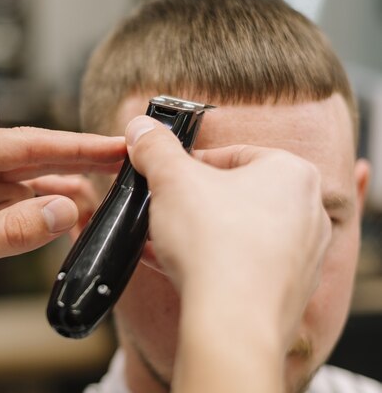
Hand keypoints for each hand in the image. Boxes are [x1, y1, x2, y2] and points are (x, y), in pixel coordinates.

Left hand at [0, 127, 124, 308]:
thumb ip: (10, 231)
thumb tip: (64, 211)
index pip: (25, 144)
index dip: (75, 147)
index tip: (114, 147)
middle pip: (31, 159)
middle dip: (77, 166)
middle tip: (123, 168)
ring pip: (26, 187)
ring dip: (60, 199)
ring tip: (99, 210)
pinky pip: (13, 208)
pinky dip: (39, 218)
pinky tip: (64, 225)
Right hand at [124, 116, 330, 392]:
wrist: (232, 321)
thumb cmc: (214, 242)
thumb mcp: (171, 179)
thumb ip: (155, 147)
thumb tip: (142, 128)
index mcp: (291, 173)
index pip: (230, 155)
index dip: (188, 165)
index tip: (164, 177)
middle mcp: (307, 212)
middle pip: (234, 195)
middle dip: (192, 202)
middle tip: (162, 209)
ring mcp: (300, 256)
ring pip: (236, 233)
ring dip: (196, 234)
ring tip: (160, 239)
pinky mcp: (285, 291)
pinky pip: (240, 267)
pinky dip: (208, 263)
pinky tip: (171, 266)